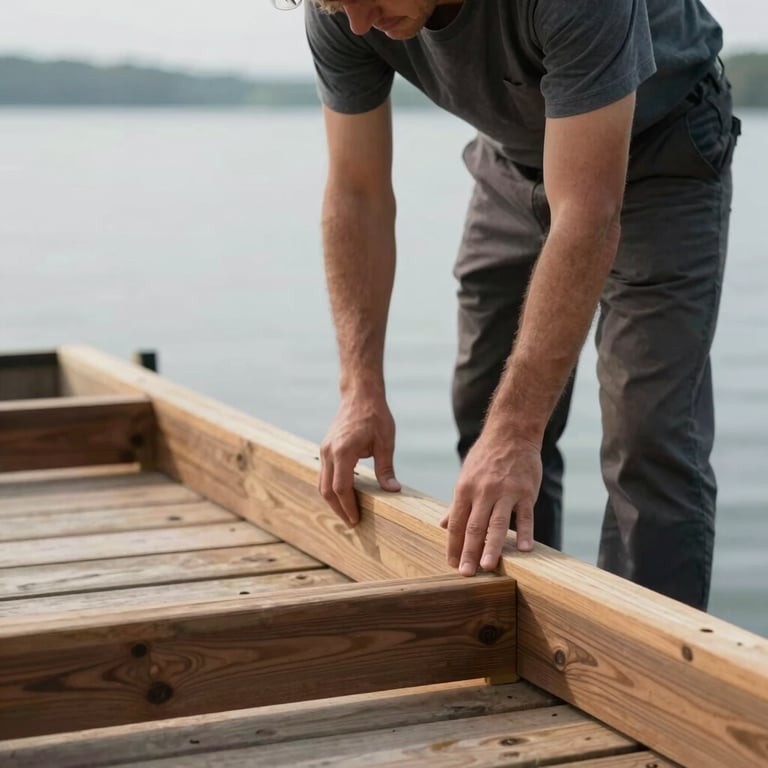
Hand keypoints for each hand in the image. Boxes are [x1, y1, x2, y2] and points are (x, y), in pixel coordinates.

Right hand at [319, 393, 400, 526]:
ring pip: (322, 484)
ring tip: (348, 513)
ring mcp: (324, 450)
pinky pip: (324, 475)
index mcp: (343, 451)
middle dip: (338, 509)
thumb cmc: (375, 415)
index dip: (347, 506)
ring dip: (333, 501)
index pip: (341, 487)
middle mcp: (328, 452)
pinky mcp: (325, 449)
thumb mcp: (385, 442)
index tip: (356, 519)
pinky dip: (332, 488)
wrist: (360, 395)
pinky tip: (345, 496)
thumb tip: (393, 491)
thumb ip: (386, 468)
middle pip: (327, 490)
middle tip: (352, 523)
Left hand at [440, 432, 540, 574]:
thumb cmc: (486, 456)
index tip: (451, 564)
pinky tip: (525, 550)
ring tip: (488, 567)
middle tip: (466, 574)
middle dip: (469, 552)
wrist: (512, 433)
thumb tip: (442, 525)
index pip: (457, 523)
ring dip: (492, 547)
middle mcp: (483, 491)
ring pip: (498, 524)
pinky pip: (526, 516)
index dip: (453, 545)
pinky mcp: (526, 491)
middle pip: (474, 527)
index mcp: (465, 489)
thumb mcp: (466, 476)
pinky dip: (526, 533)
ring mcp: (506, 492)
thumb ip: (456, 504)